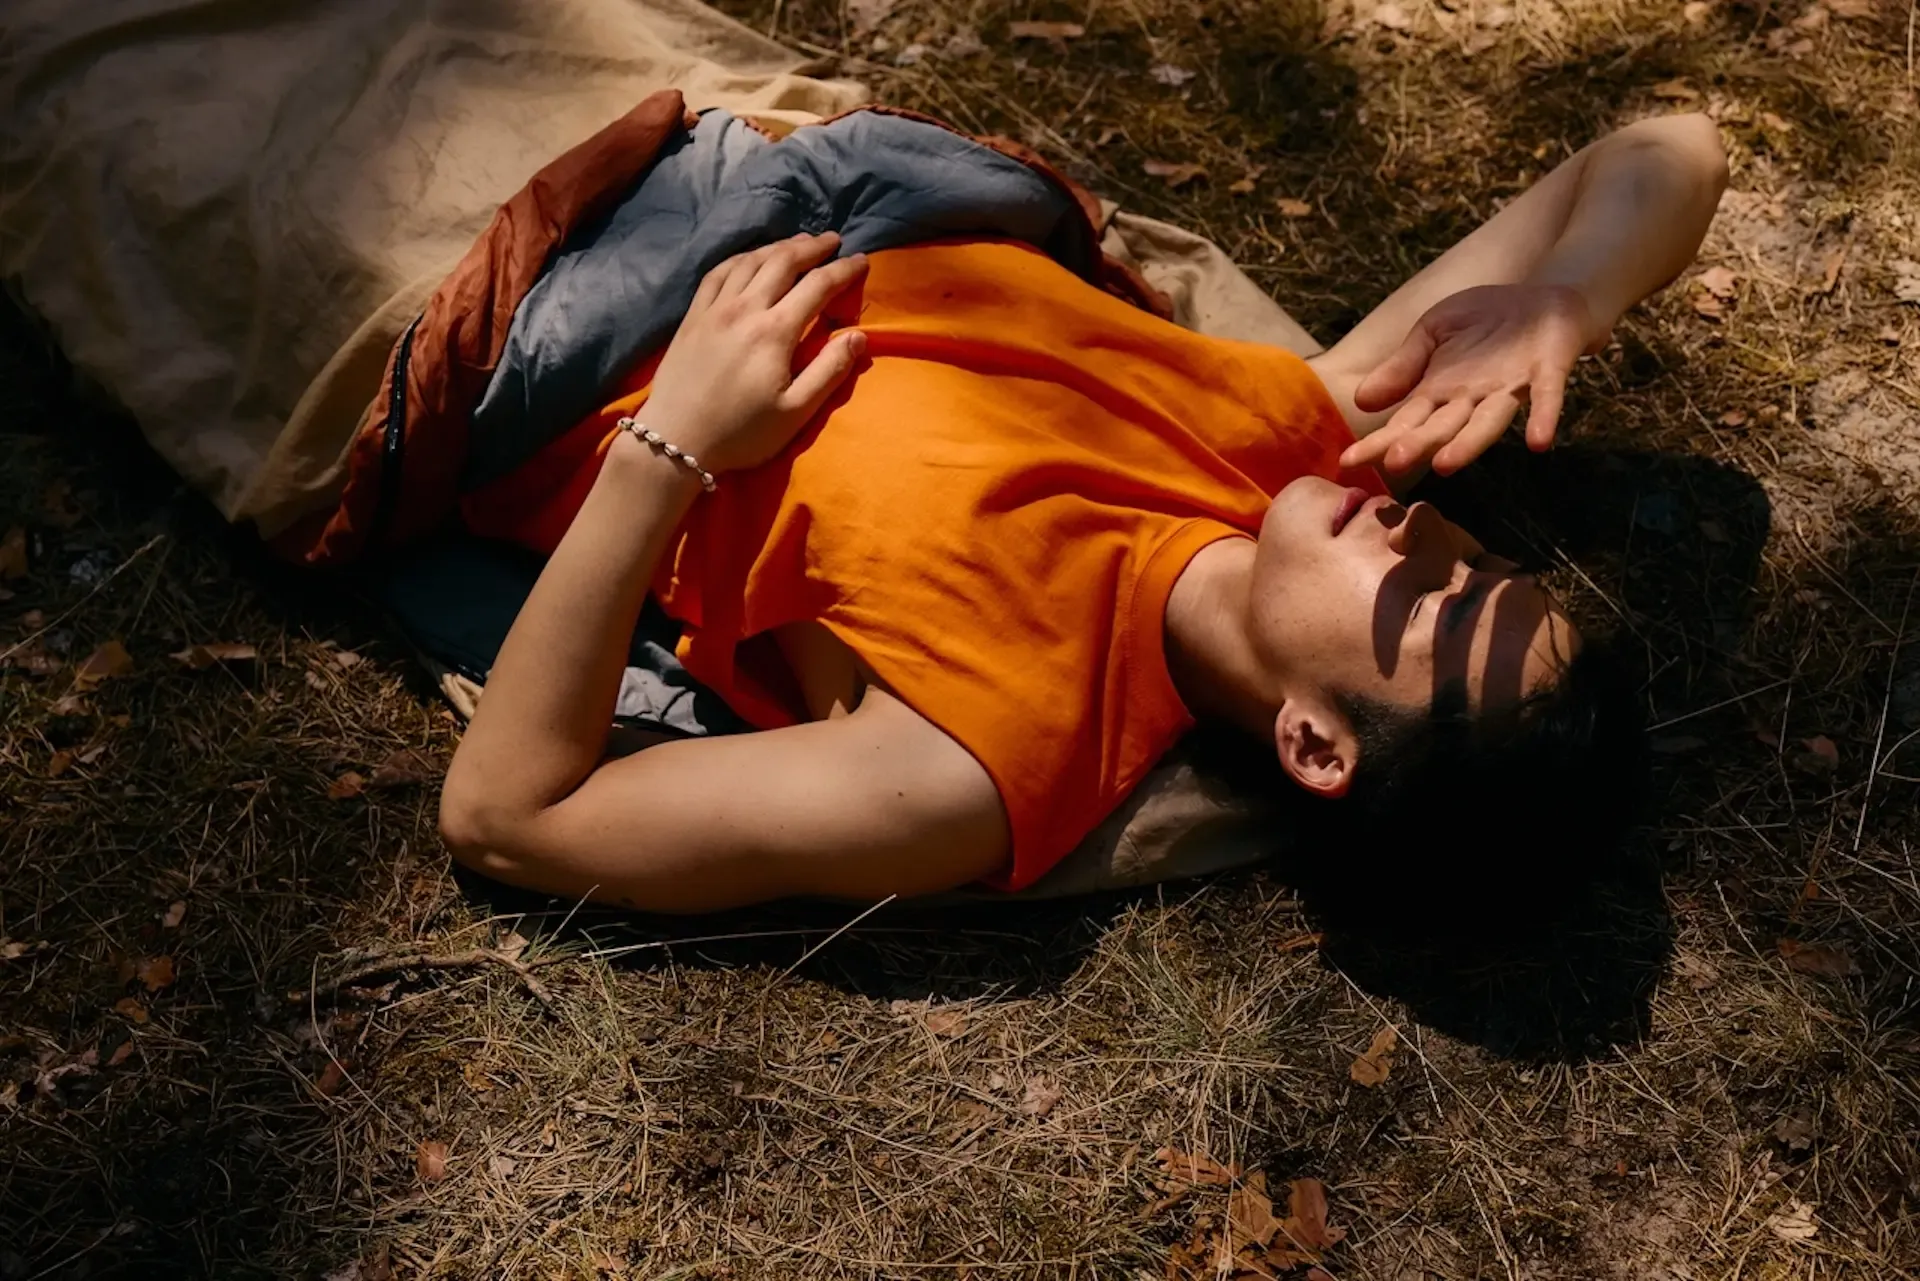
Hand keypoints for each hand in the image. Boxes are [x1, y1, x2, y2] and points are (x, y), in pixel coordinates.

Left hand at [638, 232, 868, 474]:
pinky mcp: (692, 316)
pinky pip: (718, 272)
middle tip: (832, 240)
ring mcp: (714, 309)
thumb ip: (829, 371)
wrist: (675, 440)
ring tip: (798, 242)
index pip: (818, 286)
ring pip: (750, 261)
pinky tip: (750, 257)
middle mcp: (745, 309)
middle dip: (812, 247)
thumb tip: (857, 336)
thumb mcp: (795, 412)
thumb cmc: (740, 433)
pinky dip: (741, 257)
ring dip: (779, 246)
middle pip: (783, 262)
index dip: (843, 270)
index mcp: (775, 332)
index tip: (861, 260)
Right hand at [1338, 283, 1605, 478]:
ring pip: (1486, 423)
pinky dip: (1543, 419)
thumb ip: (1402, 365)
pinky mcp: (1547, 373)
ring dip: (1468, 445)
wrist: (1540, 301)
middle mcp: (1471, 399)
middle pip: (1441, 428)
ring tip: (1445, 466)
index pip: (1404, 422)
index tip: (1349, 462)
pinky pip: (1546, 398)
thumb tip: (1360, 400)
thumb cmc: (1483, 321)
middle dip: (1418, 445)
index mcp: (1439, 391)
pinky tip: (1538, 442)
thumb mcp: (1432, 332)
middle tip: (1394, 464)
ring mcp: (1509, 389)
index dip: (1378, 441)